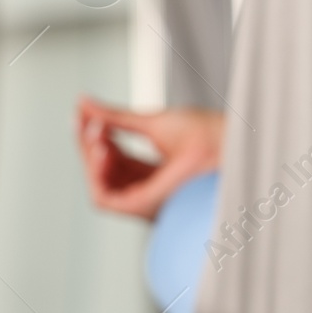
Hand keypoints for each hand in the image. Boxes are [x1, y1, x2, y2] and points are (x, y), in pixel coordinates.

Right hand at [75, 97, 223, 219]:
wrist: (227, 143)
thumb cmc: (207, 134)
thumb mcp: (152, 122)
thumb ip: (115, 117)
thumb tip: (84, 104)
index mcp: (160, 171)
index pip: (117, 158)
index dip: (97, 137)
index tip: (84, 115)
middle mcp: (153, 190)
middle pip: (107, 172)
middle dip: (90, 145)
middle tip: (85, 121)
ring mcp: (150, 201)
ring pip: (102, 186)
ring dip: (91, 158)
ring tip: (95, 134)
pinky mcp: (145, 208)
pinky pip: (105, 198)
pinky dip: (96, 175)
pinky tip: (99, 149)